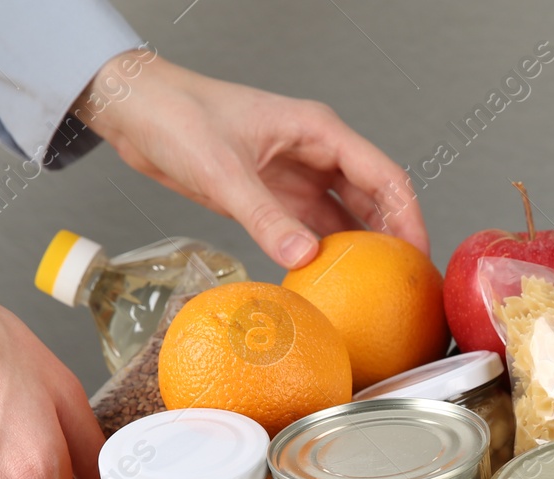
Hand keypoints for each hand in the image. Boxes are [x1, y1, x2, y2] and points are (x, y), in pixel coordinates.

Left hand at [86, 55, 426, 268]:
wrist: (136, 112)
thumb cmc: (177, 117)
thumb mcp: (223, 171)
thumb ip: (265, 217)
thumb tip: (304, 257)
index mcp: (318, 132)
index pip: (384, 176)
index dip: (409, 217)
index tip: (417, 256)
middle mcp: (314, 153)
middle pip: (373, 199)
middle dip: (393, 239)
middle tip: (404, 284)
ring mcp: (295, 176)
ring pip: (344, 217)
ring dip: (359, 251)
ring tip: (375, 291)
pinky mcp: (273, 197)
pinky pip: (310, 230)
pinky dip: (322, 255)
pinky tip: (328, 283)